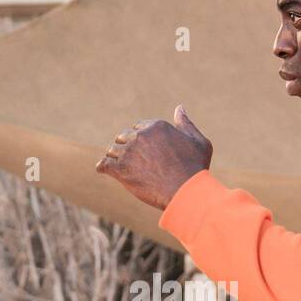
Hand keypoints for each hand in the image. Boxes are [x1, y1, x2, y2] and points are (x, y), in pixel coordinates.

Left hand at [95, 105, 212, 209]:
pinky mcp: (120, 169)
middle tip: (130, 160)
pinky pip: (104, 165)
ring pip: (112, 150)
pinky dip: (103, 167)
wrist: (186, 191)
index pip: (138, 128)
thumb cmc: (195, 169)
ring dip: (114, 157)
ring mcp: (129, 152)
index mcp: (156, 126)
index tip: (144, 150)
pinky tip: (102, 170)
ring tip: (120, 167)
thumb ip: (186, 124)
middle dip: (125, 146)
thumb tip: (179, 108)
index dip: (140, 138)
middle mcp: (140, 135)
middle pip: (123, 137)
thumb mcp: (198, 142)